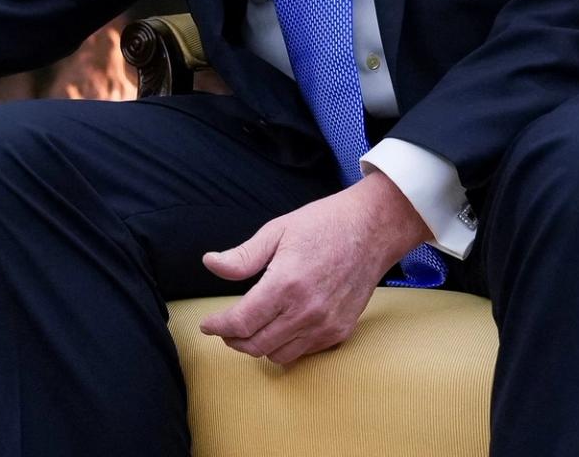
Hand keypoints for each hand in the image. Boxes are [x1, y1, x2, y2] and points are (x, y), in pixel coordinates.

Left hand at [195, 172, 429, 365]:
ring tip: (248, 330)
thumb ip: (242, 257)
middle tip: (223, 328)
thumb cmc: (323, 225)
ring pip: (279, 355)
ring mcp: (326, 325)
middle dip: (233, 339)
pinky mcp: (340, 331)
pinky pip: (304, 353)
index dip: (218, 326)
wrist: (372, 230)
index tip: (206, 324)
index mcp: (286, 284)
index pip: (242, 322)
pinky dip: (285, 347)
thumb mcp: (276, 231)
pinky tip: (278, 329)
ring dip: (258, 347)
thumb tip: (210, 263)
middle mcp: (307, 311)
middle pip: (256, 344)